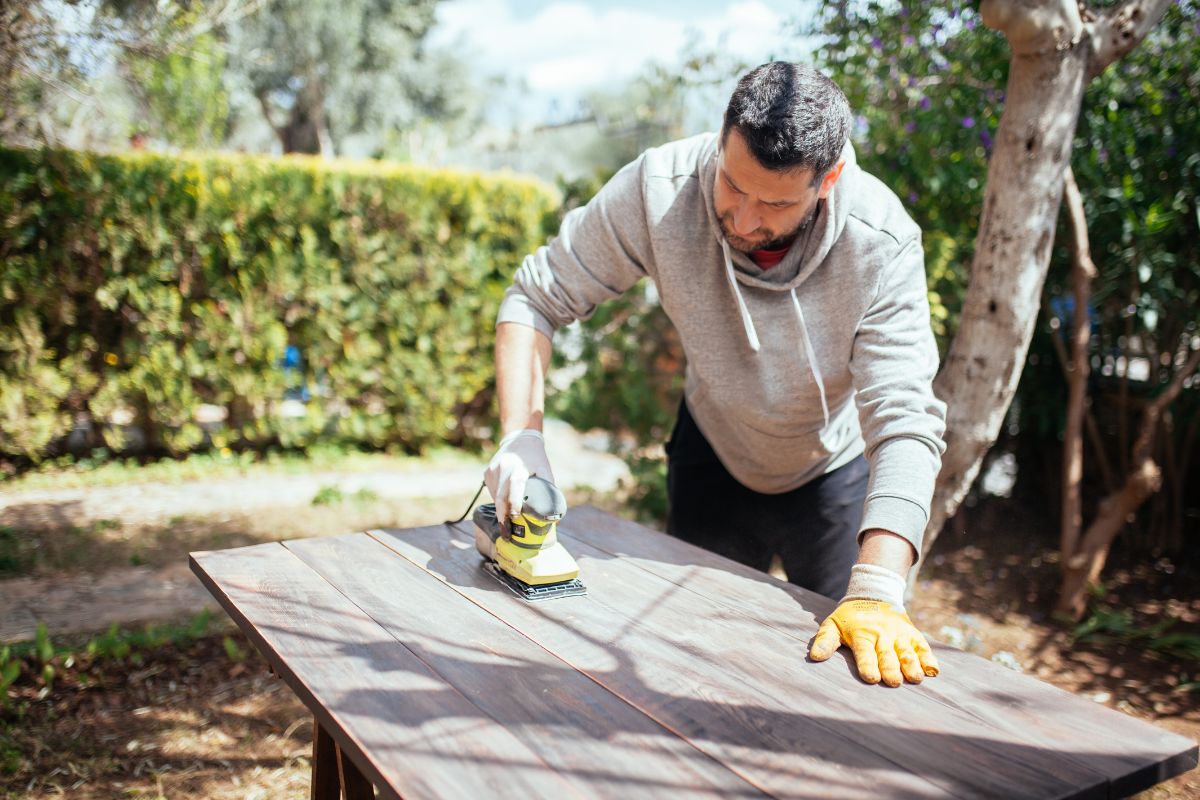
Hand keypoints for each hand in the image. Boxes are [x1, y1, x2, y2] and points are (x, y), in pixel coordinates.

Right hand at [484, 429, 554, 529]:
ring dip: (501, 510)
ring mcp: (493, 470)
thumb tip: (555, 519)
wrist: (520, 438)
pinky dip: (498, 501)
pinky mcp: (487, 472)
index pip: (516, 485)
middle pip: (500, 496)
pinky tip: (505, 506)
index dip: (515, 502)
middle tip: (507, 533)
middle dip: (503, 517)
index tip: (516, 517)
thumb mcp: (545, 470)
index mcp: (520, 466)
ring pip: (495, 496)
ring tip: (507, 523)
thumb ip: (549, 490)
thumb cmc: (536, 457)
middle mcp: (504, 468)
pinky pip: (492, 491)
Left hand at [809, 599, 938, 686]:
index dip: (867, 665)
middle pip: (887, 654)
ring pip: (906, 651)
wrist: (873, 594)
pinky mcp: (911, 634)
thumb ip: (825, 640)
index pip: (864, 652)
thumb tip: (815, 657)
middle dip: (890, 668)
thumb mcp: (833, 625)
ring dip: (911, 664)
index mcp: (861, 635)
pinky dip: (928, 657)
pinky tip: (933, 670)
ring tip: (916, 678)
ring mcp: (898, 634)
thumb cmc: (850, 618)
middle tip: (894, 682)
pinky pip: (922, 646)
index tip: (871, 678)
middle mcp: (881, 635)